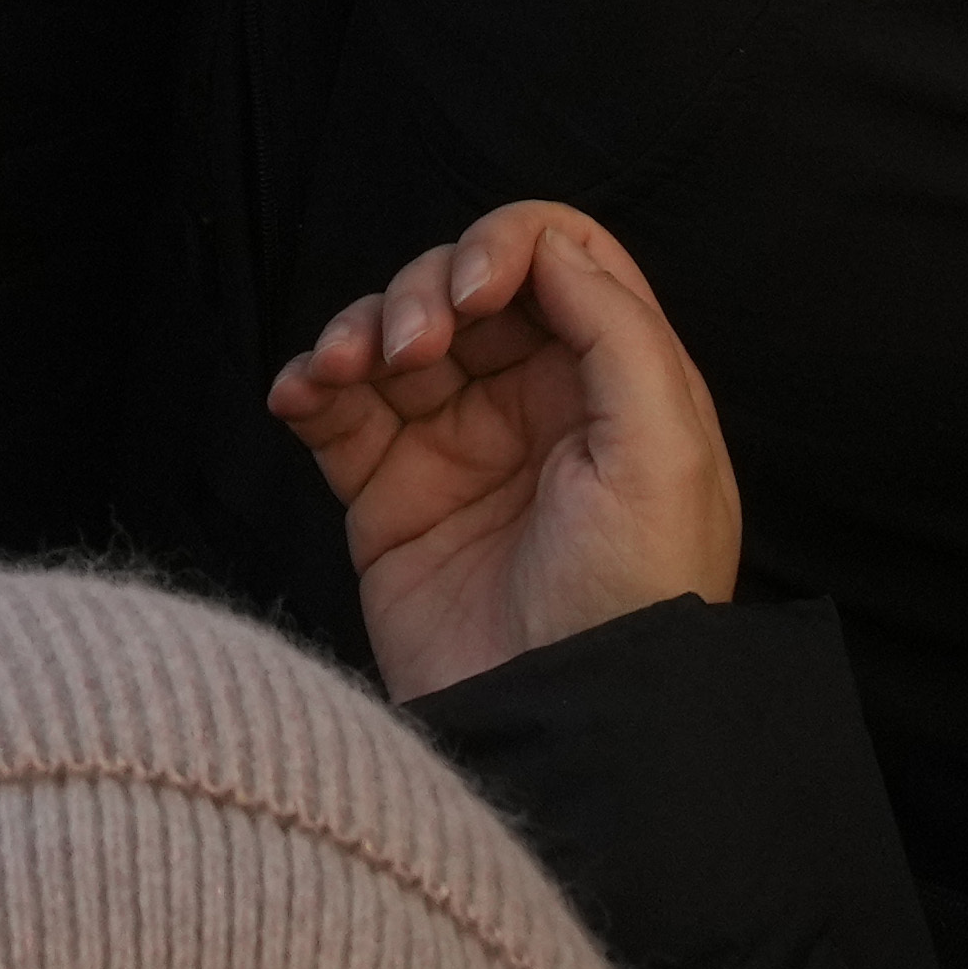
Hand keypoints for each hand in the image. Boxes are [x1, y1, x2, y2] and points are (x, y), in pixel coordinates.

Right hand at [264, 199, 740, 703]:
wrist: (563, 722)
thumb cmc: (634, 597)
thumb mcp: (665, 450)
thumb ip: (617, 328)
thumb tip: (548, 246)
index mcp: (610, 381)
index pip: (556, 259)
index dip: (505, 248)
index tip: (475, 294)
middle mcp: (532, 403)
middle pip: (461, 284)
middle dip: (423, 291)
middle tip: (414, 350)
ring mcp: (454, 447)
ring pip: (391, 333)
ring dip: (358, 327)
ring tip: (344, 370)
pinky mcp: (388, 495)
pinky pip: (335, 409)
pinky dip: (308, 382)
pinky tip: (302, 393)